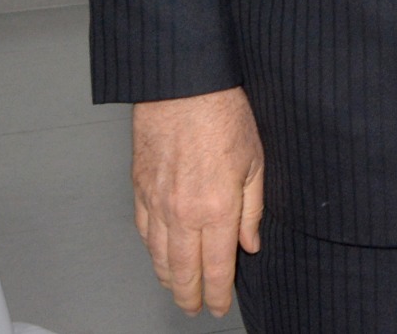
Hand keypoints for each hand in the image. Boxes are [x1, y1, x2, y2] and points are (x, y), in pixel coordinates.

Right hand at [131, 87, 263, 317]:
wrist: (183, 88)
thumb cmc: (225, 117)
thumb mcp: (256, 162)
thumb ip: (253, 210)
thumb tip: (250, 244)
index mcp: (218, 209)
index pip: (216, 267)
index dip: (218, 292)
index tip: (219, 306)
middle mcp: (183, 213)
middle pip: (182, 271)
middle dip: (189, 296)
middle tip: (195, 309)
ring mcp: (157, 203)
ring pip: (158, 256)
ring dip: (168, 278)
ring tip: (178, 290)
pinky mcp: (140, 189)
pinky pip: (144, 232)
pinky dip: (151, 251)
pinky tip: (159, 256)